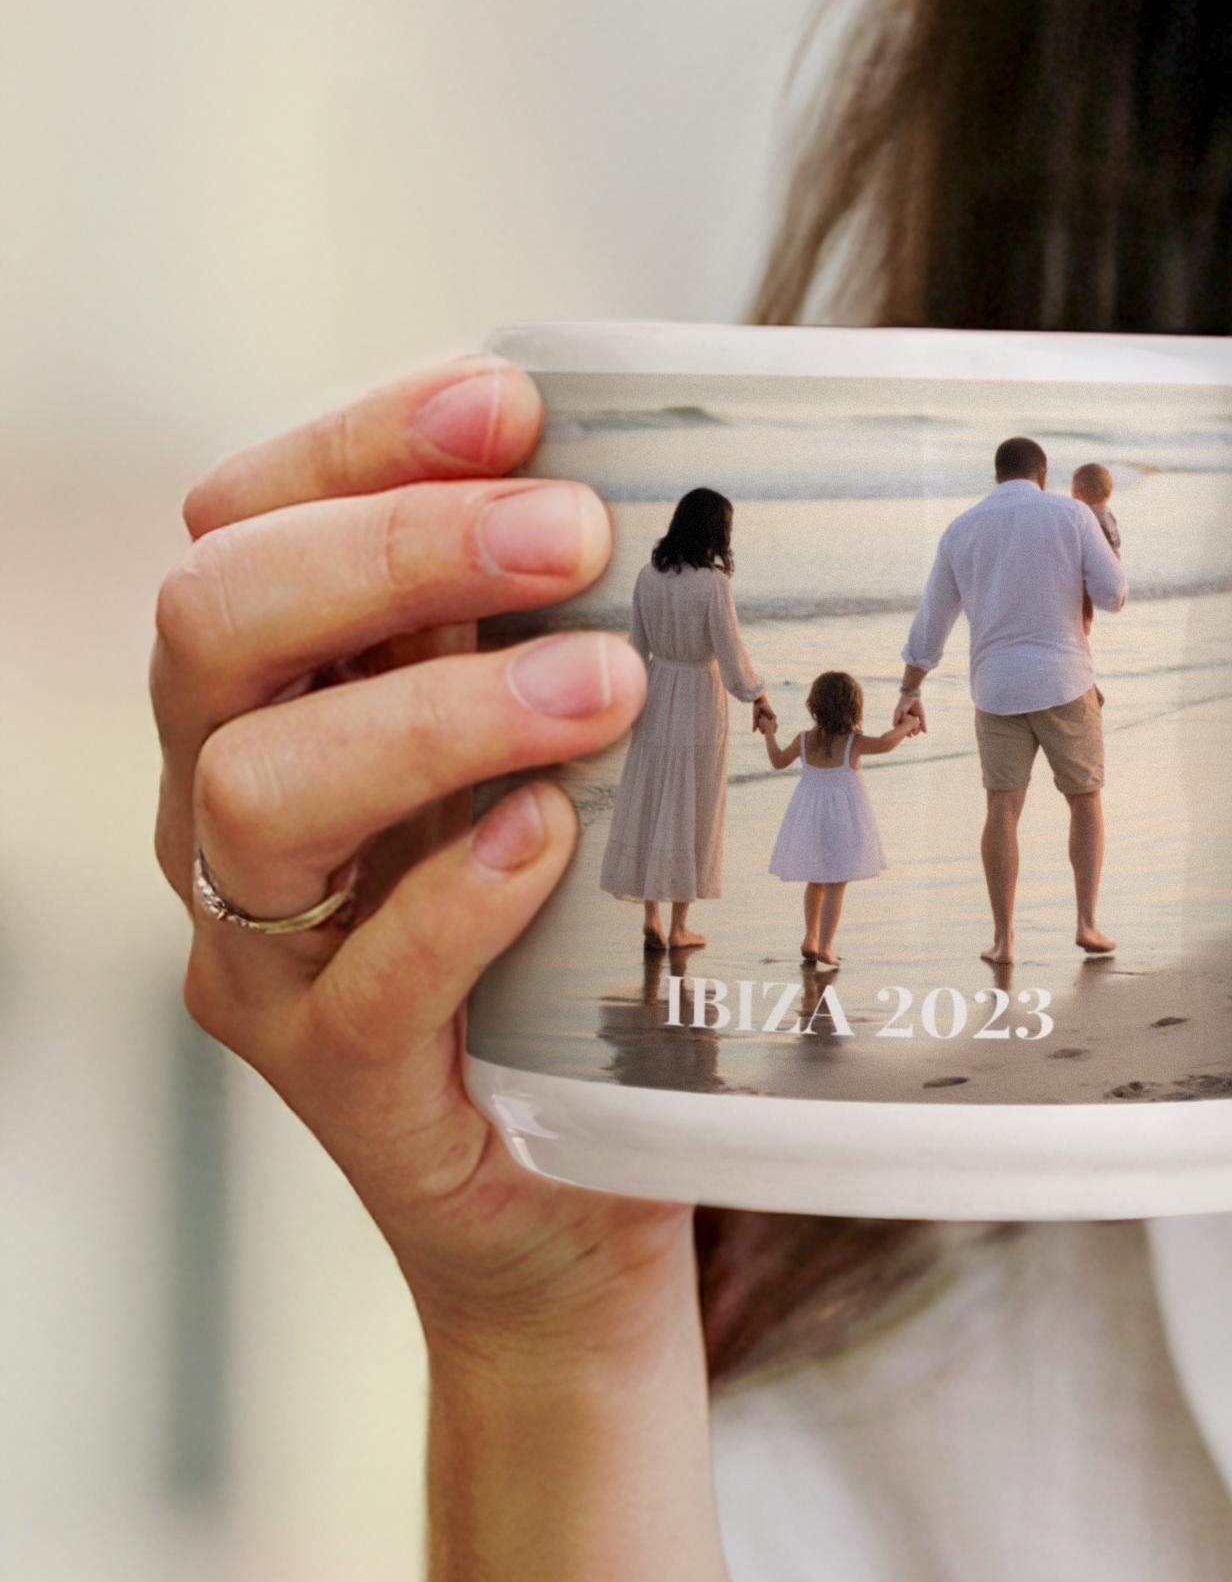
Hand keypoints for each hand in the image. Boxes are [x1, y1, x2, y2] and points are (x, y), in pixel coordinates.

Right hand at [152, 357, 687, 1358]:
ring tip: (600, 687)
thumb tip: (666, 483)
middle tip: (570, 533)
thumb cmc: (570, 934)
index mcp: (279, 697)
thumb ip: (555, 634)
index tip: (513, 401)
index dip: (362, 443)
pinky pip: (354, 986)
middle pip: (216, 626)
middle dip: (396, 552)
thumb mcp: (553, 757)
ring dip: (435, 714)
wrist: (578, 1180)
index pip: (249, 521)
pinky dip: (451, 899)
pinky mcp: (341, 1081)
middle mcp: (232, 804)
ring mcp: (267, 949)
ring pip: (259, 796)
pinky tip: (544, 841)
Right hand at [751, 695, 774, 734]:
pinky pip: (775, 723)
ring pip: (773, 726)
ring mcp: (771, 719)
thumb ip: (755, 725)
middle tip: (769, 736)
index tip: (763, 734)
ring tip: (772, 734)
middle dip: (769, 733)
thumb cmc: (756, 710)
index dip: (763, 732)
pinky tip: (774, 729)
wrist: (760, 703)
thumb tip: (753, 732)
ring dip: (773, 730)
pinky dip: (775, 726)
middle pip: (769, 729)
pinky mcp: (773, 716)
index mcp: (762, 722)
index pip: (764, 729)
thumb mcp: (755, 718)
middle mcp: (767, 721)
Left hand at [893, 690, 926, 733]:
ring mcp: (899, 717)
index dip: (910, 732)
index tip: (912, 735)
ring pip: (898, 727)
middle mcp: (903, 719)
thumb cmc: (917, 705)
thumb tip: (925, 732)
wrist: (912, 696)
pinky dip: (898, 727)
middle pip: (903, 728)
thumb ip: (922, 724)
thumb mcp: (921, 716)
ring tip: (906, 734)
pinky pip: (895, 723)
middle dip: (905, 733)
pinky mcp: (896, 714)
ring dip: (901, 731)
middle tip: (909, 736)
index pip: (908, 727)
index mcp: (909, 719)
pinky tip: (902, 730)